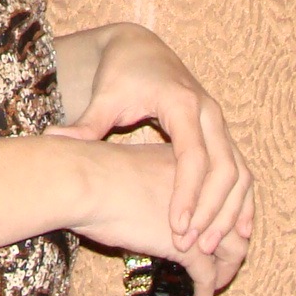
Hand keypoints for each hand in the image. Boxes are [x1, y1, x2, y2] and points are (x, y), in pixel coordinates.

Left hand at [47, 23, 253, 256]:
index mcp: (182, 104)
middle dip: (212, 210)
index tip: (178, 228)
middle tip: (194, 245)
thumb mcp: (104, 96)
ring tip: (211, 246)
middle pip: (225, 169)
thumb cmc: (121, 74)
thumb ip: (86, 123)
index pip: (194, 157)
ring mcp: (219, 123)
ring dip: (230, 211)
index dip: (188, 194)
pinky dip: (240, 201)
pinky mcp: (220, 133)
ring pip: (240, 172)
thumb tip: (53, 139)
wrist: (140, 49)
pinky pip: (241, 171)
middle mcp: (209, 113)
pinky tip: (236, 232)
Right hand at [70, 141, 248, 295]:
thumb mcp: (130, 166)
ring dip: (225, 272)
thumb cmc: (91, 168)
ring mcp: (200, 219)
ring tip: (214, 287)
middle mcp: (203, 189)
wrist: (86, 182)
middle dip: (230, 244)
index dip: (221, 215)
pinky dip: (206, 294)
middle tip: (221, 263)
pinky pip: (207, 276)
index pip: (220, 192)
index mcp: (189, 163)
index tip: (212, 231)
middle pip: (234, 221)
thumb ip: (144, 182)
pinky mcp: (188, 246)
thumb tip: (135, 198)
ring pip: (233, 250)